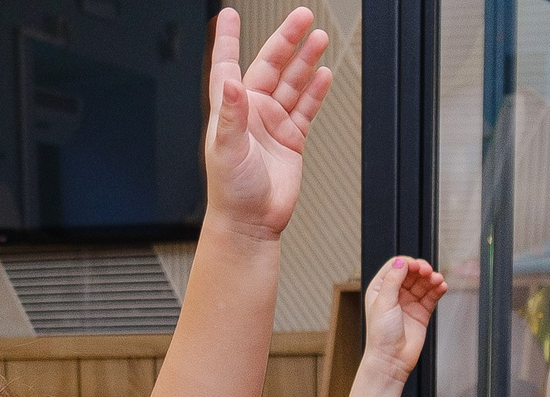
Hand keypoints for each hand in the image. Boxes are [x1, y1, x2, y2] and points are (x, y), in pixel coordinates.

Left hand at [202, 8, 332, 238]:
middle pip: (270, 65)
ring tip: (318, 38)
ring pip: (292, 82)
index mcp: (231, 109)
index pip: (227, 65)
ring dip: (305, 61)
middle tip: (302, 18)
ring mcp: (273, 123)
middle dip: (287, 40)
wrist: (251, 222)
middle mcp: (252, 112)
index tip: (228, 15)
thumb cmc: (230, 191)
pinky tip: (323, 74)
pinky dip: (315, 91)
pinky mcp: (292, 138)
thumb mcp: (226, 150)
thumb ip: (230, 115)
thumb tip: (231, 84)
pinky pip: (306, 107)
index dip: (228, 39)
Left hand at [358, 256, 445, 384]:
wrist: (391, 359)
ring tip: (438, 280)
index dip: (407, 264)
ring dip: (432, 279)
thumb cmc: (381, 336)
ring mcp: (409, 303)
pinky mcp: (421, 312)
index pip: (396, 267)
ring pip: (423, 283)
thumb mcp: (383, 302)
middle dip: (422, 270)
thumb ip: (392, 280)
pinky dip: (438, 290)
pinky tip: (442, 287)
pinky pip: (431, 296)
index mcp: (380, 289)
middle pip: (412, 273)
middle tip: (428, 272)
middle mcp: (394, 294)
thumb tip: (400, 262)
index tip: (416, 266)